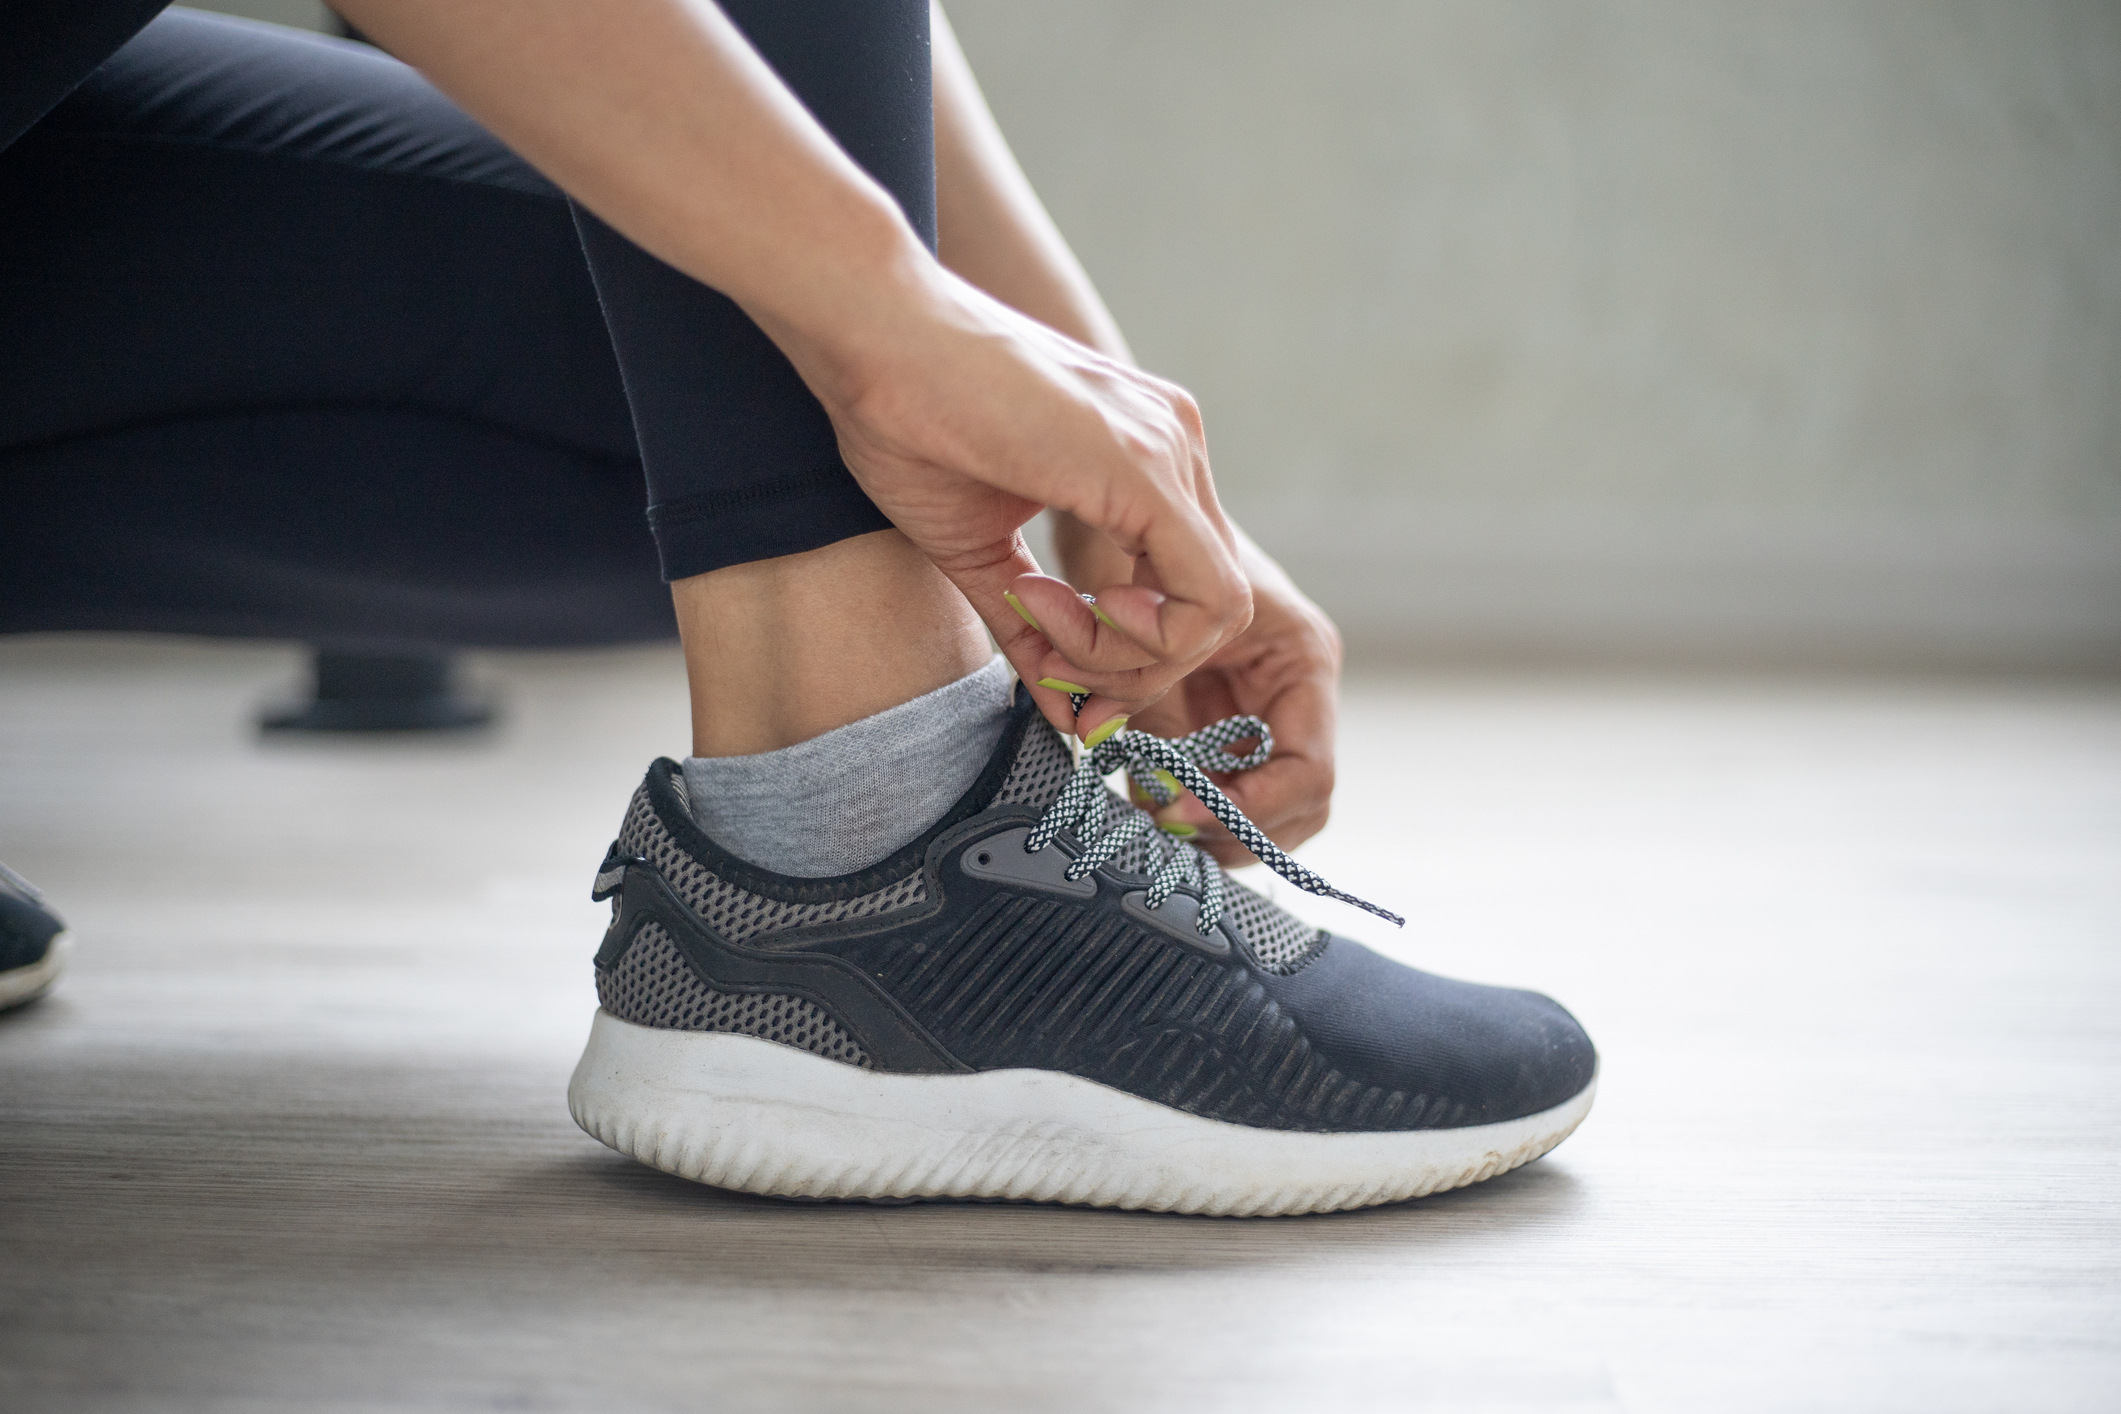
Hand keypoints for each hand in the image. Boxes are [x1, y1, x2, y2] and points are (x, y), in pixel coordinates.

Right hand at [775, 258, 1254, 737]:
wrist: (870, 334)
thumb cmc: (905, 420)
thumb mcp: (980, 548)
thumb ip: (1031, 626)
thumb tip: (1063, 714)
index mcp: (1144, 456)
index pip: (1187, 589)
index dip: (1132, 656)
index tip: (1052, 664)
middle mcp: (1175, 444)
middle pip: (1214, 610)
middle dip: (1134, 671)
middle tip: (1053, 669)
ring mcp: (1170, 449)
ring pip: (1218, 614)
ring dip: (1128, 661)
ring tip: (1040, 625)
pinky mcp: (1147, 468)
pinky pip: (1202, 600)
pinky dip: (1138, 639)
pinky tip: (1061, 611)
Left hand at [1056, 516, 1342, 864]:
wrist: (1100, 496)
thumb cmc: (1128, 533)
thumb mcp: (1146, 618)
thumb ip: (1156, 703)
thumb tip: (1157, 791)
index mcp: (1300, 657)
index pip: (1310, 772)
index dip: (1252, 809)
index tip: (1181, 811)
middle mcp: (1289, 690)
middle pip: (1296, 809)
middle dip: (1231, 829)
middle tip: (1162, 826)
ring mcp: (1256, 708)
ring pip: (1256, 812)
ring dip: (1202, 823)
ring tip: (1142, 806)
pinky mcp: (1212, 720)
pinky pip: (1213, 788)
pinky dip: (1179, 802)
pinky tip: (1132, 786)